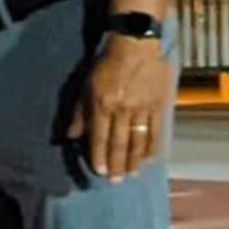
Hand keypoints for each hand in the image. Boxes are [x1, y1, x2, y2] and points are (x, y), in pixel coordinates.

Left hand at [71, 34, 172, 180]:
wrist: (135, 46)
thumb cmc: (106, 66)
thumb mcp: (85, 87)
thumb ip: (80, 114)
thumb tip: (70, 137)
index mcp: (102, 105)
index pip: (99, 138)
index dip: (99, 156)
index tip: (100, 172)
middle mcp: (122, 110)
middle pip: (119, 143)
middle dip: (117, 164)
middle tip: (117, 181)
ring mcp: (142, 108)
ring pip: (138, 140)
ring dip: (135, 160)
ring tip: (132, 174)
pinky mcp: (159, 105)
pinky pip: (156, 131)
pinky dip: (152, 147)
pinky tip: (149, 159)